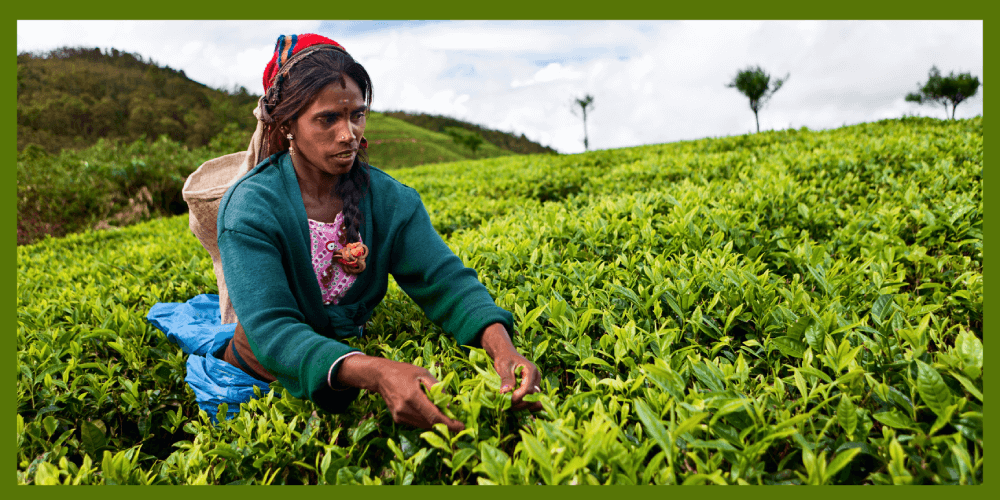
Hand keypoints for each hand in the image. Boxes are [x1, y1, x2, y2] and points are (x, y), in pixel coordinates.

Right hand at [338, 355, 464, 431]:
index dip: (449, 424)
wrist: (381, 376)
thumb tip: (449, 404)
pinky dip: (425, 419)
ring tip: (443, 414)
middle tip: (456, 420)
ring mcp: (400, 415)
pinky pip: (416, 423)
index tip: (461, 427)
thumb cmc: (404, 372)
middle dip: (445, 423)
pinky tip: (427, 410)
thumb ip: (437, 388)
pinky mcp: (397, 418)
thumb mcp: (423, 374)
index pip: (434, 417)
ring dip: (435, 422)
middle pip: (430, 423)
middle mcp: (405, 409)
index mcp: (413, 397)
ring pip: (424, 425)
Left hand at [478, 323, 543, 411]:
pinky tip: (514, 404)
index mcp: (531, 371)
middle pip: (532, 397)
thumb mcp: (503, 366)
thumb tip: (505, 392)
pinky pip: (531, 400)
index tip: (507, 400)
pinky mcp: (532, 388)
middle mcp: (536, 378)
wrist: (506, 355)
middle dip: (520, 403)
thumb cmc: (504, 358)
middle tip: (506, 405)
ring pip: (533, 400)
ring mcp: (535, 384)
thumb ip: (506, 379)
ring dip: (521, 405)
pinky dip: (523, 404)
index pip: (528, 389)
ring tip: (509, 405)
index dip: (518, 397)